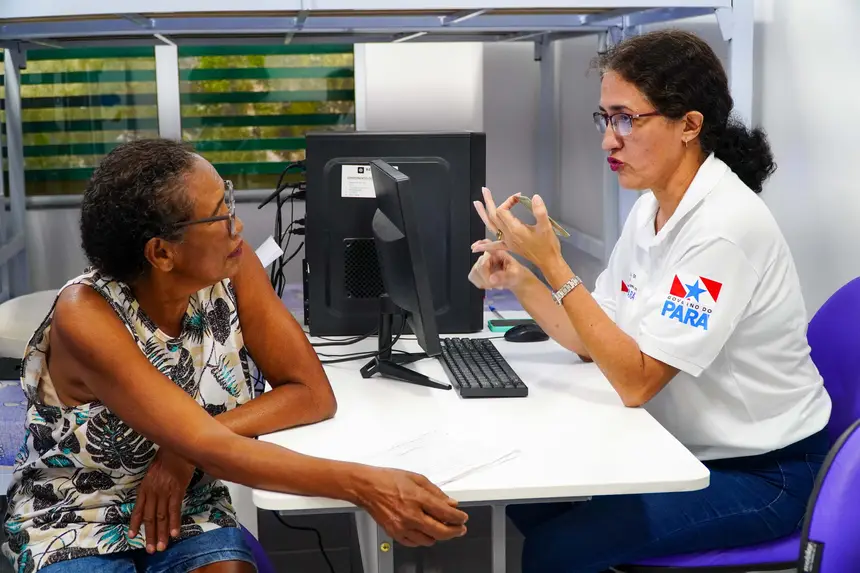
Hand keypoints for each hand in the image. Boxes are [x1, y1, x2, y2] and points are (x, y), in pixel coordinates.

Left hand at [130, 449, 195, 553]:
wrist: (177, 446)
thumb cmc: (168, 455)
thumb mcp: (155, 470)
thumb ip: (154, 483)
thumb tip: (157, 495)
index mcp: (145, 487)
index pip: (139, 509)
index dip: (135, 523)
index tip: (132, 535)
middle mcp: (152, 492)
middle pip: (150, 517)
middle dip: (149, 535)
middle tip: (150, 550)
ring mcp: (164, 492)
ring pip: (161, 517)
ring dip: (161, 533)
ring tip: (161, 547)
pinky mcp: (177, 490)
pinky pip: (174, 509)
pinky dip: (174, 523)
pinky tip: (173, 534)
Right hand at [353, 467, 468, 546]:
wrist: (367, 487)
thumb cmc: (388, 480)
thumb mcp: (416, 478)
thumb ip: (436, 492)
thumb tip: (450, 502)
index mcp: (418, 498)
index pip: (446, 513)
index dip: (458, 517)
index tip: (462, 518)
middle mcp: (411, 514)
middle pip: (441, 531)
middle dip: (455, 531)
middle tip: (460, 529)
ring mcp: (402, 526)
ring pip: (429, 540)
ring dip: (439, 536)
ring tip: (442, 529)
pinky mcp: (394, 533)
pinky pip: (414, 543)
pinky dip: (423, 539)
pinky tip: (426, 532)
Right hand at [468, 248, 527, 290]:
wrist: (515, 279)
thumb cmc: (516, 274)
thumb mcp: (514, 275)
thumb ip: (504, 276)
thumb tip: (491, 279)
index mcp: (499, 252)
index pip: (487, 245)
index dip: (480, 246)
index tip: (474, 249)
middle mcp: (488, 255)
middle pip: (479, 265)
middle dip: (486, 277)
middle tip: (495, 284)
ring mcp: (482, 262)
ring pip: (474, 272)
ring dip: (483, 281)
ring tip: (494, 285)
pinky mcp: (478, 270)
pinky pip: (472, 276)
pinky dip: (480, 283)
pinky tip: (489, 285)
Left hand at [473, 188, 562, 272]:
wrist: (548, 261)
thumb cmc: (548, 244)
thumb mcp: (546, 226)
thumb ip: (540, 211)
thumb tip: (535, 197)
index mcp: (515, 229)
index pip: (503, 211)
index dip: (508, 201)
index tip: (519, 197)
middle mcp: (508, 235)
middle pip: (493, 216)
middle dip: (489, 202)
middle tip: (484, 190)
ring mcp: (507, 241)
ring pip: (491, 227)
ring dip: (483, 215)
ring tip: (477, 204)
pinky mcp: (510, 246)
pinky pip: (494, 245)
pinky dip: (484, 245)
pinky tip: (474, 247)